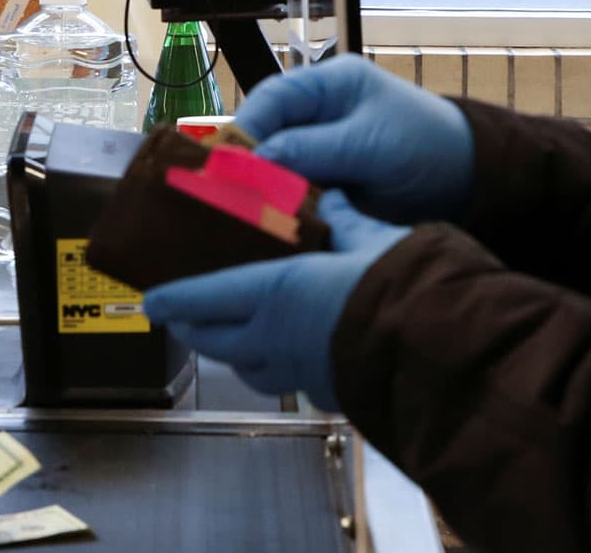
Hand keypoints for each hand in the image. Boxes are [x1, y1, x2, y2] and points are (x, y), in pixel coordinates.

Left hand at [141, 192, 408, 411]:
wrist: (439, 349)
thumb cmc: (398, 286)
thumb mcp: (369, 238)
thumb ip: (343, 220)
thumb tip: (332, 196)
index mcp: (273, 293)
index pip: (203, 300)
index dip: (173, 300)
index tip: (151, 298)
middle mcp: (275, 339)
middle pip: (215, 341)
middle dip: (192, 329)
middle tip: (180, 316)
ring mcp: (300, 372)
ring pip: (247, 369)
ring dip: (231, 353)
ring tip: (227, 337)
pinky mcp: (328, 393)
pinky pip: (288, 380)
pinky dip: (275, 368)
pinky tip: (287, 356)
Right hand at [239, 53, 474, 224]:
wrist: (468, 183)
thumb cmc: (426, 145)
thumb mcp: (370, 144)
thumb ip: (313, 149)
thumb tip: (256, 159)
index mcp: (327, 84)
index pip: (272, 98)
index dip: (246, 126)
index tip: (225, 160)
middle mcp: (315, 114)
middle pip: (265, 133)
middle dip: (246, 162)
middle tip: (225, 192)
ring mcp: (318, 150)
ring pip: (273, 167)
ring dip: (260, 189)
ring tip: (239, 213)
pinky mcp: (324, 184)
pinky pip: (290, 192)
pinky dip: (279, 208)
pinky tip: (265, 224)